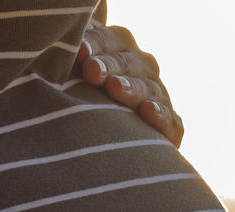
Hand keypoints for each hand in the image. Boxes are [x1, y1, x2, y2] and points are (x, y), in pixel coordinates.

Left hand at [77, 22, 184, 147]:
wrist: (108, 149)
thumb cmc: (80, 102)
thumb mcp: (74, 76)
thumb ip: (73, 56)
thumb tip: (64, 43)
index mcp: (120, 49)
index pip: (111, 39)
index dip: (96, 43)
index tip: (79, 51)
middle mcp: (143, 69)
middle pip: (129, 62)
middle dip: (110, 66)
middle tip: (91, 71)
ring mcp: (158, 96)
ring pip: (149, 88)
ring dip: (132, 87)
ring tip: (114, 87)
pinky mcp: (171, 127)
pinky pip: (170, 119)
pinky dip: (161, 115)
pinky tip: (148, 110)